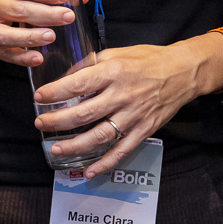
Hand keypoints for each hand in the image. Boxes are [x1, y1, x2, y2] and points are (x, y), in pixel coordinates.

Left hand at [31, 34, 222, 177]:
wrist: (183, 73)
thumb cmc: (148, 59)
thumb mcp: (118, 52)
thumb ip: (92, 64)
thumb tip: (67, 76)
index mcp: (114, 72)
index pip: (78, 84)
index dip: (56, 92)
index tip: (39, 96)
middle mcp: (122, 95)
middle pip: (84, 113)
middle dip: (58, 121)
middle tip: (40, 124)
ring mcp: (133, 116)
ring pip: (100, 136)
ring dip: (75, 145)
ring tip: (56, 148)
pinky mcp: (144, 130)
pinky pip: (122, 150)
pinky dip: (106, 163)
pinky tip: (90, 171)